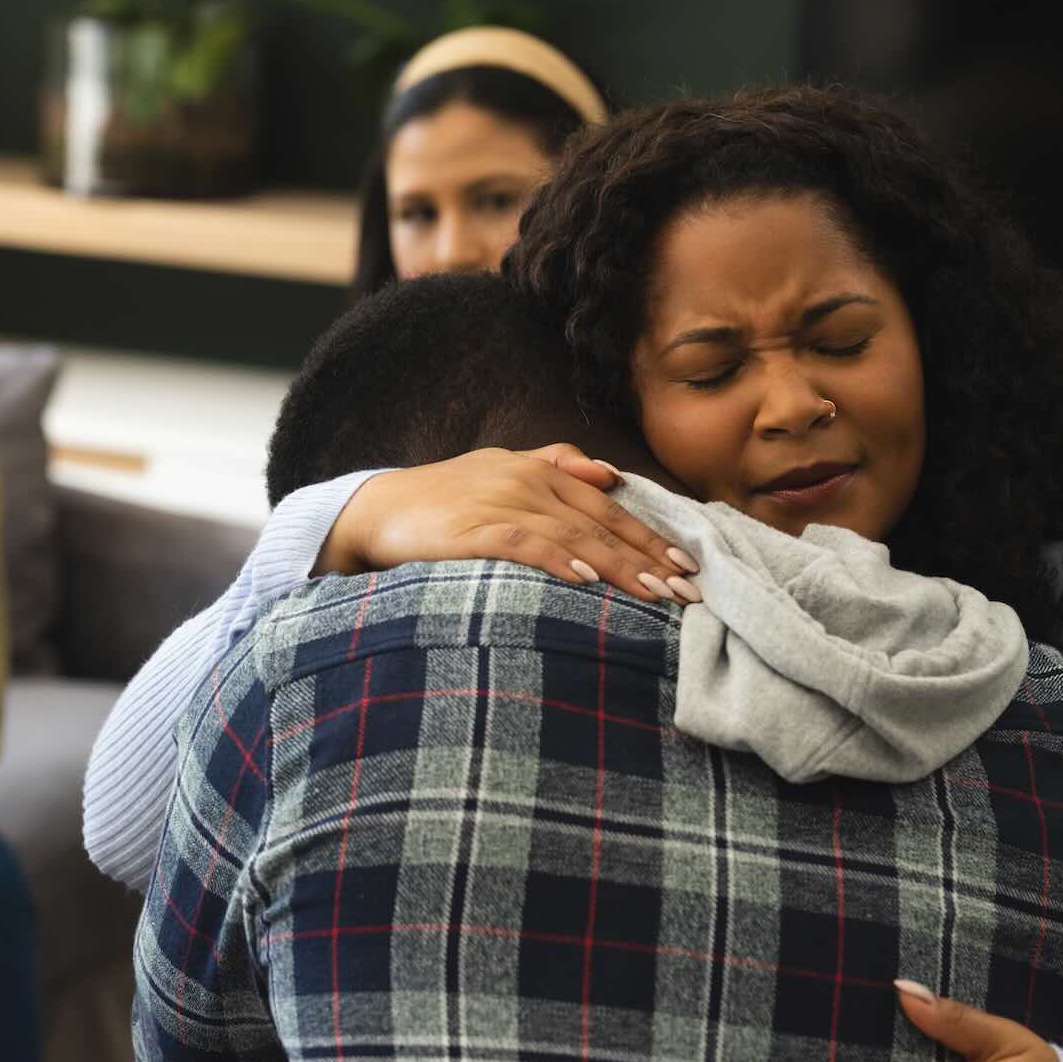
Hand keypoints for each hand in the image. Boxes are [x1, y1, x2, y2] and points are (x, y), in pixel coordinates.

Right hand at [315, 445, 701, 605]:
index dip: (650, 535)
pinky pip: (526, 545)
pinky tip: (588, 582)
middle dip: (649, 558)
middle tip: (688, 591)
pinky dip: (559, 562)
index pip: (608, 505)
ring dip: (619, 568)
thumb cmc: (440, 501)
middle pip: (601, 522)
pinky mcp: (473, 529)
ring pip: (574, 536)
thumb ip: (553, 465)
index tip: (686, 565)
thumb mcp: (499, 472)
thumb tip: (608, 474)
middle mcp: (526, 481)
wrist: (374, 510)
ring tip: (655, 596)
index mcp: (538, 470)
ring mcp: (500, 503)